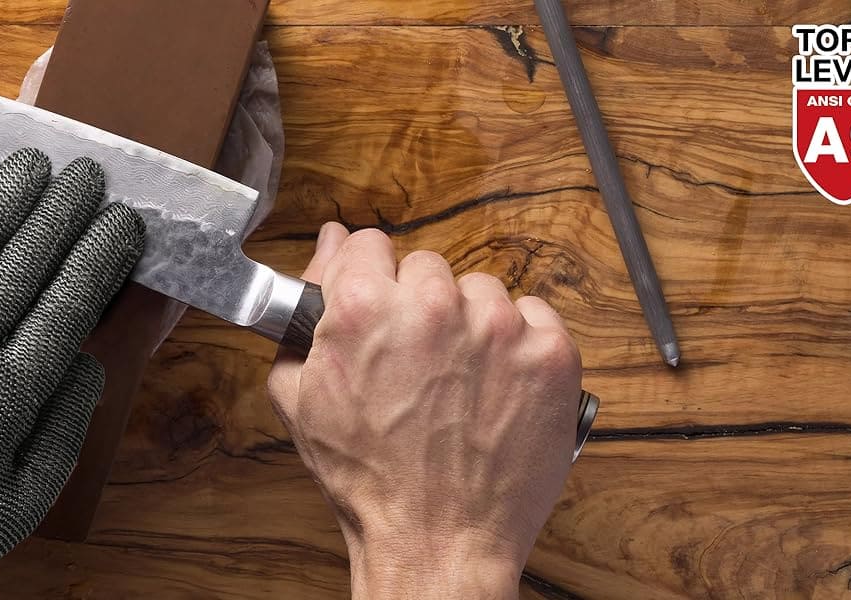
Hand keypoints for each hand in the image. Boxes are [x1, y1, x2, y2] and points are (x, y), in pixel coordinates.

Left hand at [0, 149, 143, 599]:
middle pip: (23, 263)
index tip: (122, 222)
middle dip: (62, 212)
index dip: (99, 256)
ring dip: (5, 197)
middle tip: (87, 174)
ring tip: (34, 161)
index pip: (67, 305)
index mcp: (9, 395)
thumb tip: (89, 362)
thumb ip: (65, 429)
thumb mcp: (25, 500)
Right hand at [268, 223, 582, 597]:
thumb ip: (305, 309)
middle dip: (419, 306)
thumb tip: (330, 246)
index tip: (378, 307)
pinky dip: (519, 345)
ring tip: (459, 384)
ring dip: (471, 325)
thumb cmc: (369, 480)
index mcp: (365, 307)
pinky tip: (496, 387)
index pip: (369, 245)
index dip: (369, 279)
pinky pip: (534, 317)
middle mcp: (434, 305)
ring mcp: (499, 327)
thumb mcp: (300, 397)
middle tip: (416, 363)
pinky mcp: (550, 353)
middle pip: (426, 267)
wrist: (438, 542)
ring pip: (481, 291)